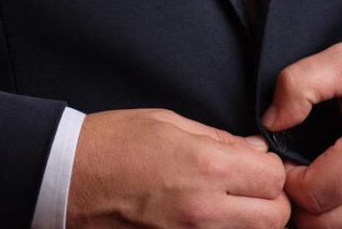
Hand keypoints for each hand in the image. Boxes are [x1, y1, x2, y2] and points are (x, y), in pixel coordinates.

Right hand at [68, 108, 290, 228]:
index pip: (273, 178)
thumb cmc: (111, 145)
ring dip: (250, 219)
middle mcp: (202, 209)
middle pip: (274, 217)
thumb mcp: (170, 123)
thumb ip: (220, 140)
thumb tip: (253, 150)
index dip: (271, 168)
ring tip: (230, 201)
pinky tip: (207, 214)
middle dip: (271, 200)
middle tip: (252, 185)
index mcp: (205, 168)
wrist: (67, 178)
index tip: (258, 162)